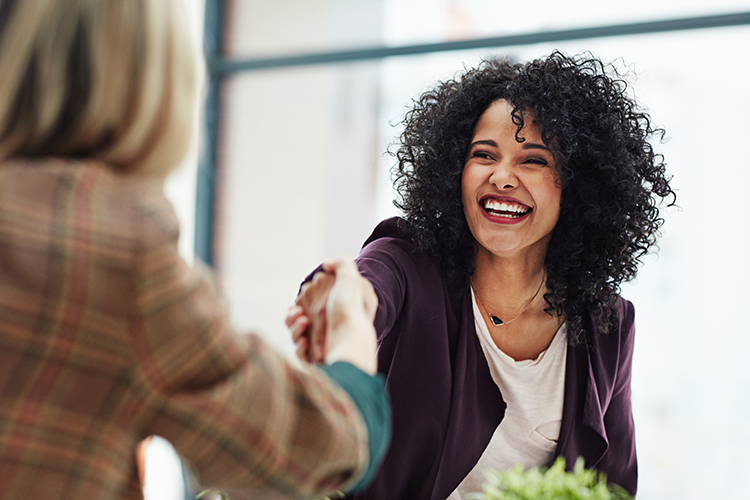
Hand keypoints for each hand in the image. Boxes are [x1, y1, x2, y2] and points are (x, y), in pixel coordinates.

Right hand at [286, 258, 377, 373]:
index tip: (302, 297)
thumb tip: (327, 264)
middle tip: (299, 313)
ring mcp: (323, 346)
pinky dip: (299, 346)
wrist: (350, 344)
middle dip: (294, 315)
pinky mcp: (316, 361)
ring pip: (296, 335)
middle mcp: (330, 330)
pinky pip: (300, 353)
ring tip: (303, 323)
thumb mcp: (351, 279)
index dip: (304, 300)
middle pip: (300, 319)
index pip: (312, 304)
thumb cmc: (350, 311)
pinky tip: (305, 341)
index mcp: (337, 312)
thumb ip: (341, 264)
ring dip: (294, 327)